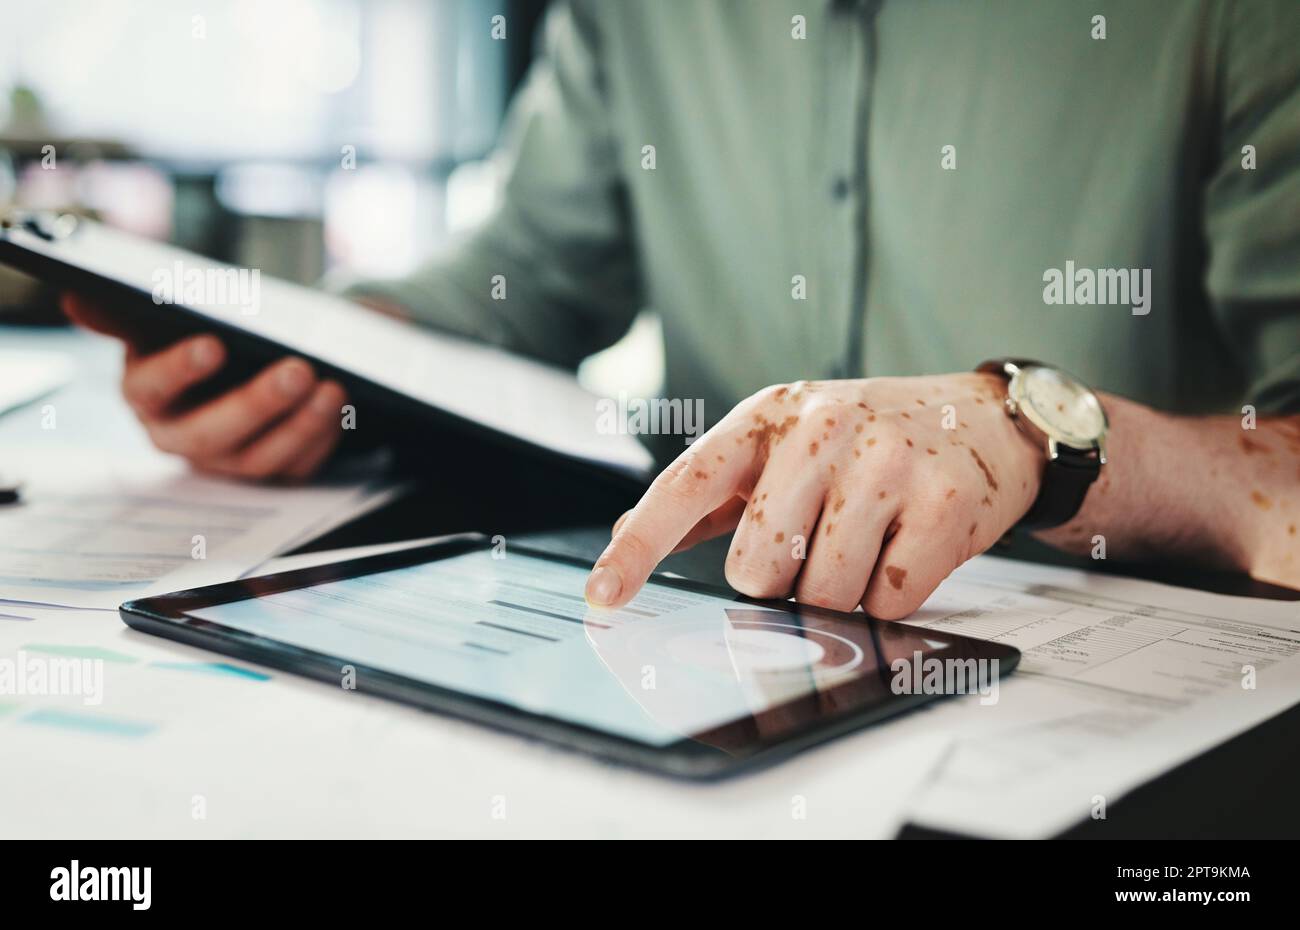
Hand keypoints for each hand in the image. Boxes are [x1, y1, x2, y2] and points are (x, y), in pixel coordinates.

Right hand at [62, 293, 346, 480]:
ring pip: (261, 458)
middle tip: (298, 368)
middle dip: (257, 402)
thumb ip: (124, 311)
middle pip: (213, 433)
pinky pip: (296, 468)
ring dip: (300, 424)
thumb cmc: (194, 337)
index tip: (214, 342)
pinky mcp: (267, 474)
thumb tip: (76, 297)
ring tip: (333, 386)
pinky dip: (320, 439)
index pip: (152, 389)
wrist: (235, 367)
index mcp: (145, 395)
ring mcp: (225, 462)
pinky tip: (340, 410)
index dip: (179, 368)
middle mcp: (180, 437)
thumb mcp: (160, 322)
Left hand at [586, 374, 1044, 618]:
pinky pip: (887, 601)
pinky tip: (908, 546)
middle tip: (820, 538)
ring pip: (823, 594)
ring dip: (840, 589)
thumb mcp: (786, 442)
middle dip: (782, 578)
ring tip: (870, 538)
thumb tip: (627, 534)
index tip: (602, 594)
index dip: (639, 547)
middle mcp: (822, 428)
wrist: (986, 421)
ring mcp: (886, 464)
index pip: (686, 485)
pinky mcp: (943, 506)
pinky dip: (892, 594)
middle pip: (757, 569)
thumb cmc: (870, 439)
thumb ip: (715, 492)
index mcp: (770, 414)